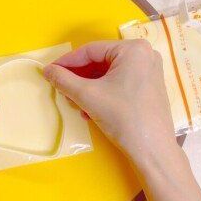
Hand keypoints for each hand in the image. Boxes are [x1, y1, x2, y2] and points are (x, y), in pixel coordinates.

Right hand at [44, 41, 200, 200]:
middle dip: (79, 78)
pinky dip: (103, 93)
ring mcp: (149, 71)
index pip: (91, 50)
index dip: (67, 62)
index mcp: (133, 49)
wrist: (152, 150)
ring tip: (75, 104)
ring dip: (89, 88)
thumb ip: (64, 80)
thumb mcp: (88, 96)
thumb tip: (47, 70)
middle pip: (100, 62)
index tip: (49, 72)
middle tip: (62, 90)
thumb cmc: (122, 117)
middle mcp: (144, 55)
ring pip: (109, 74)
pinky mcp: (150, 87)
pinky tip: (90, 110)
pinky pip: (119, 83)